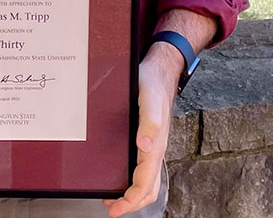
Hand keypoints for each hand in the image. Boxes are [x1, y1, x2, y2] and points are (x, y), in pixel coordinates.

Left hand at [102, 52, 176, 216]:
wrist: (160, 68)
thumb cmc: (153, 82)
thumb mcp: (149, 99)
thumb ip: (150, 122)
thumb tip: (145, 147)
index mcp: (156, 145)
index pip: (145, 183)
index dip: (130, 200)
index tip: (115, 208)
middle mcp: (155, 147)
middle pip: (148, 188)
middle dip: (131, 203)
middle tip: (112, 209)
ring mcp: (153, 143)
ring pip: (147, 178)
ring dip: (133, 193)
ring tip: (115, 197)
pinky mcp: (148, 136)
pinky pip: (143, 165)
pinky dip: (134, 177)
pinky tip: (122, 172)